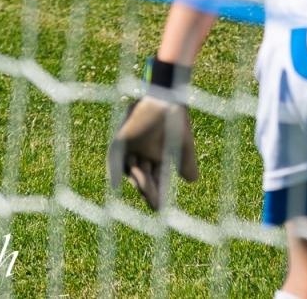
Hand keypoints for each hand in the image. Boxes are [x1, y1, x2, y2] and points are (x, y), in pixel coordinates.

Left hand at [110, 89, 197, 210]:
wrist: (165, 98)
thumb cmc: (176, 119)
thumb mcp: (183, 146)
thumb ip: (187, 163)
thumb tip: (193, 182)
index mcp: (156, 155)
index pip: (157, 178)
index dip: (159, 192)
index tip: (162, 209)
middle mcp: (142, 153)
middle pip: (144, 177)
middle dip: (149, 191)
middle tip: (156, 206)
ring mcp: (131, 147)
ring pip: (131, 170)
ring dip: (139, 182)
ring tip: (148, 191)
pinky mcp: (121, 141)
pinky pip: (114, 159)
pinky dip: (113, 171)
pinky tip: (115, 184)